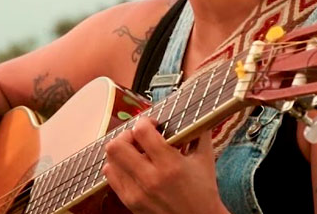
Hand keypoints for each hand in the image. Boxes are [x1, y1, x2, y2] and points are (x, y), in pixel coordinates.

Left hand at [102, 117, 228, 213]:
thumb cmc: (204, 192)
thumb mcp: (205, 160)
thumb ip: (199, 134)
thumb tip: (195, 112)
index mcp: (170, 165)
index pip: (141, 132)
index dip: (145, 122)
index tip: (153, 124)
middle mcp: (150, 179)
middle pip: (117, 146)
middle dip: (127, 135)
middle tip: (138, 137)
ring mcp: (137, 193)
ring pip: (110, 161)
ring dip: (121, 151)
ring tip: (134, 152)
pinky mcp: (130, 203)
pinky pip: (111, 176)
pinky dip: (118, 167)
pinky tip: (132, 166)